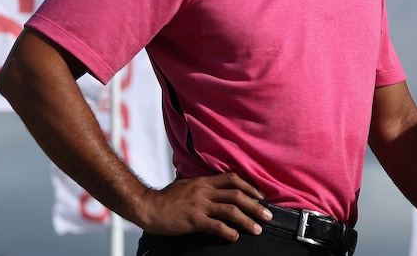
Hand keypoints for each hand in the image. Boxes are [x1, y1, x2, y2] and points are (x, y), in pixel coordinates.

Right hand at [134, 172, 272, 241]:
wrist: (149, 207)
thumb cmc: (167, 198)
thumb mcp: (186, 184)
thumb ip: (201, 184)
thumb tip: (211, 184)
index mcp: (204, 181)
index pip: (233, 179)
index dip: (250, 186)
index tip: (261, 195)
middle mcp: (205, 191)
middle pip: (237, 195)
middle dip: (255, 205)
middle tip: (268, 215)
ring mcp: (200, 205)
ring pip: (231, 211)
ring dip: (247, 220)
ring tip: (258, 229)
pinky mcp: (194, 220)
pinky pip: (216, 226)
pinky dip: (229, 232)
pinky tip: (235, 236)